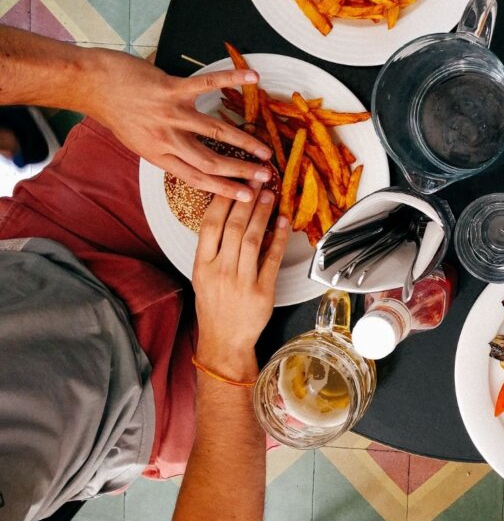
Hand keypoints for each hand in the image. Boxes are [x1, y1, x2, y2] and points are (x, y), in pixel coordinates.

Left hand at [85, 49, 272, 200]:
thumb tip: (192, 159)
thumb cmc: (116, 112)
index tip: (247, 196)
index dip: (225, 189)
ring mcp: (170, 114)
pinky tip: (252, 78)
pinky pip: (207, 84)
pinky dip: (231, 79)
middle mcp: (166, 139)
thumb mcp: (138, 142)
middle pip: (211, 161)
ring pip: (215, 131)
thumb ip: (166, 150)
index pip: (197, 178)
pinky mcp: (171, 89)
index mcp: (159, 155)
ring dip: (244, 141)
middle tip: (265, 176)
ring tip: (265, 149)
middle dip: (241, 171)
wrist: (92, 85)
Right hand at [192, 187, 288, 377]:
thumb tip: (229, 215)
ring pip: (253, 239)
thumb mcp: (203, 276)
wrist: (224, 340)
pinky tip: (284, 222)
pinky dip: (279, 239)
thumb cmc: (214, 306)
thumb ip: (213, 248)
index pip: (210, 225)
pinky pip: (272, 259)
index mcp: (202, 265)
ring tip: (270, 195)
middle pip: (234, 227)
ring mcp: (242, 281)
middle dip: (246, 200)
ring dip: (263, 214)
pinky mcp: (262, 291)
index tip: (233, 182)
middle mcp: (220, 271)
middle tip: (257, 180)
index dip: (223, 200)